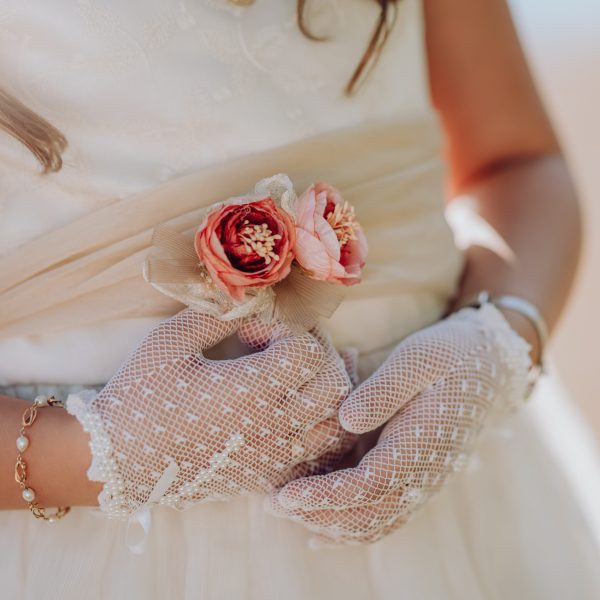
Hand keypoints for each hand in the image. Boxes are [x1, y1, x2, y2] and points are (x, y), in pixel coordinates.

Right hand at [68, 309, 352, 517]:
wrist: (120, 461)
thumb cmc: (140, 397)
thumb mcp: (171, 342)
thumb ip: (216, 314)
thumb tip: (250, 300)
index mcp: (250, 392)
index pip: (307, 352)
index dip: (286, 329)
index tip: (253, 329)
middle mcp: (272, 428)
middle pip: (334, 385)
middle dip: (319, 354)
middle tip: (286, 342)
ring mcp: (274, 457)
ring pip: (336, 425)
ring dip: (330, 392)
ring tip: (304, 373)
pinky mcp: (268, 476)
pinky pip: (319, 456)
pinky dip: (325, 429)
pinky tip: (308, 409)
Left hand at [264, 304, 531, 546]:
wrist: (492, 366)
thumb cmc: (451, 355)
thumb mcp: (417, 359)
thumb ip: (383, 391)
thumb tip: (346, 420)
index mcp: (421, 445)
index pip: (367, 487)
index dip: (324, 496)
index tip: (284, 496)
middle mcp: (424, 473)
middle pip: (368, 516)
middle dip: (319, 516)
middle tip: (272, 504)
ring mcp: (422, 478)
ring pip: (376, 522)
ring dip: (333, 523)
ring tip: (290, 512)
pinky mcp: (416, 473)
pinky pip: (385, 512)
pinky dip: (352, 520)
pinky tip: (322, 520)